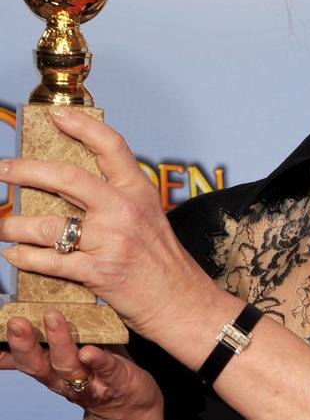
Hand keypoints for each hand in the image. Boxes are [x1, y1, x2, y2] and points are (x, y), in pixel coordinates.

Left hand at [0, 107, 218, 342]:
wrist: (182, 302)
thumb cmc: (164, 263)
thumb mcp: (150, 217)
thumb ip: (119, 199)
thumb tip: (75, 186)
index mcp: (139, 191)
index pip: (110, 146)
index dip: (82, 126)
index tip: (57, 117)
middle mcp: (124, 210)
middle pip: (67, 177)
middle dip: (26, 170)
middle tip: (3, 169)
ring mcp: (111, 241)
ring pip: (50, 225)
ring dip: (16, 224)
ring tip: (2, 224)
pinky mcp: (99, 272)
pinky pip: (51, 261)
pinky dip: (25, 258)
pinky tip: (14, 254)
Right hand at [0, 309, 161, 419]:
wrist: (131, 409)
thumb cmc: (97, 374)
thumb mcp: (66, 362)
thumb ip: (42, 350)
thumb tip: (12, 327)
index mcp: (52, 371)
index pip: (24, 360)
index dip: (8, 350)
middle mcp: (65, 380)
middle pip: (39, 365)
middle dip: (25, 345)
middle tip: (17, 322)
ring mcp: (91, 382)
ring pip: (69, 366)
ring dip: (59, 343)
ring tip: (53, 318)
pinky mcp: (117, 381)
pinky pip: (107, 370)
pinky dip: (97, 360)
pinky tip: (89, 351)